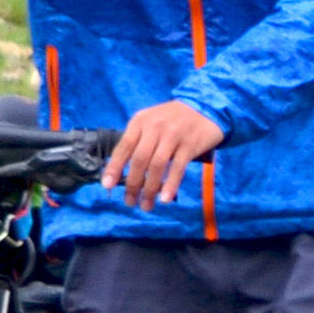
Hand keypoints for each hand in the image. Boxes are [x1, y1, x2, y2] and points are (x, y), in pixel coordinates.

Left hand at [104, 99, 227, 210]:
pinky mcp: (190, 144)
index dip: (114, 167)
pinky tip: (165, 198)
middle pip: (139, 160)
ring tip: (146, 205)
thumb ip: (137, 140)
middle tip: (130, 202)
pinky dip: (170, 185)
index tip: (107, 185)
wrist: (206, 107)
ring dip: (149, 189)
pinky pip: (178, 168)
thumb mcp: (151, 121)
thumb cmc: (173, 119)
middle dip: (132, 184)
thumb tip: (120, 171)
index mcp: (140, 121)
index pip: (124, 147)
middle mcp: (155, 127)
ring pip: (157, 166)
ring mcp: (173, 135)